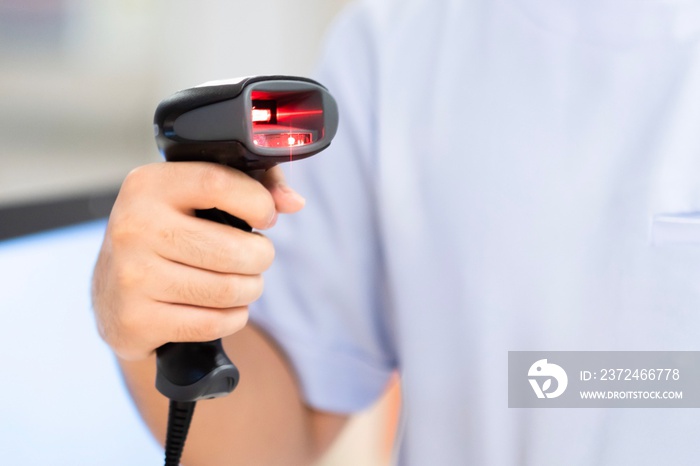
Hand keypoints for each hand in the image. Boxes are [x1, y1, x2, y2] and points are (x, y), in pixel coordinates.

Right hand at [92, 162, 303, 360]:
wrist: (111, 292)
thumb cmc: (169, 234)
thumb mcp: (196, 198)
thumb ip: (252, 185)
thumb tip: (293, 202)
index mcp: (148, 185)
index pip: (218, 184)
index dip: (258, 202)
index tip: (267, 216)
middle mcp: (133, 227)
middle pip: (232, 249)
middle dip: (260, 257)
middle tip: (256, 257)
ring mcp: (131, 276)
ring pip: (227, 290)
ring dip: (250, 289)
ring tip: (243, 282)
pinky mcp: (136, 320)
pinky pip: (212, 323)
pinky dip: (233, 318)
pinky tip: (225, 308)